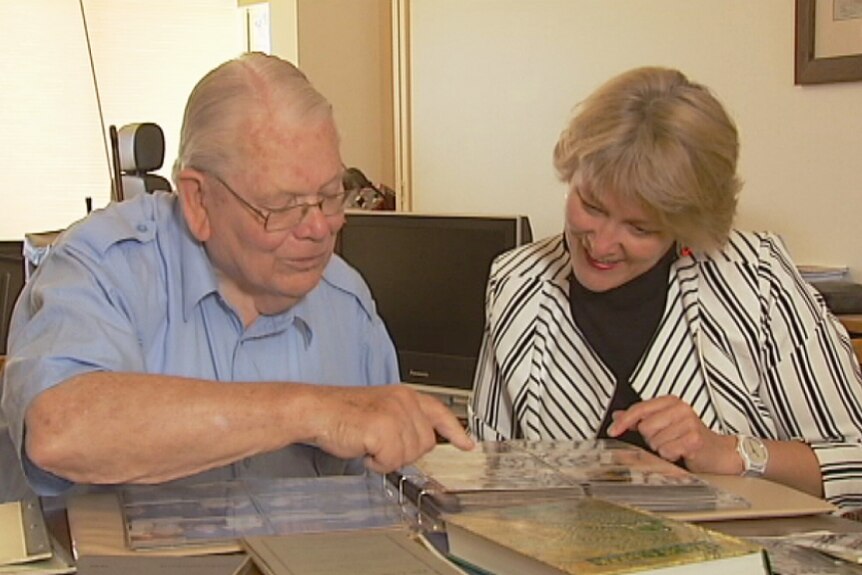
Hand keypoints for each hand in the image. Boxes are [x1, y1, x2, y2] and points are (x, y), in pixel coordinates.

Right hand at [309, 385, 473, 472]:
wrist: (317, 410)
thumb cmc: (342, 412)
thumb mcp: (381, 410)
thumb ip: (403, 421)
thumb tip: (420, 442)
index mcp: (405, 395)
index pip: (439, 412)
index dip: (455, 431)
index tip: (466, 444)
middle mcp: (404, 402)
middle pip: (425, 444)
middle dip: (404, 452)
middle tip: (381, 445)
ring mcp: (395, 414)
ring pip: (409, 455)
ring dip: (388, 458)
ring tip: (369, 443)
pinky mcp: (383, 429)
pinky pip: (391, 461)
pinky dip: (376, 463)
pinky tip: (364, 449)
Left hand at [606, 395, 740, 474]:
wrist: (720, 452)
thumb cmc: (692, 438)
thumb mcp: (666, 423)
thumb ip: (641, 418)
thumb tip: (618, 415)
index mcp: (671, 402)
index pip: (639, 409)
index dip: (624, 421)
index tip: (614, 430)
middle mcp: (680, 409)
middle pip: (645, 427)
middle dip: (651, 439)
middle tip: (667, 440)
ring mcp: (688, 423)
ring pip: (655, 441)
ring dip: (662, 448)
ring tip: (676, 446)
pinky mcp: (694, 438)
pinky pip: (667, 451)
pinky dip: (672, 456)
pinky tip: (681, 453)